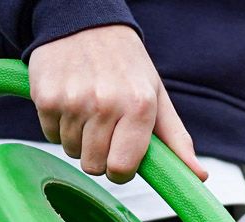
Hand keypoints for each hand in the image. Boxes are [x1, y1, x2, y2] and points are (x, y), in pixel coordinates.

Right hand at [27, 25, 203, 183]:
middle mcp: (106, 103)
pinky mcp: (46, 97)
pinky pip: (50, 135)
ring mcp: (73, 100)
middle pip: (94, 165)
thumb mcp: (157, 96)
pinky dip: (58, 124)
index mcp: (139, 106)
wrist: (84, 22)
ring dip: (78, 138)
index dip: (120, 170)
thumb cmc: (125, 64)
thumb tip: (199, 176)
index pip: (122, 168)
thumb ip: (177, 140)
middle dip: (99, 154)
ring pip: (71, 151)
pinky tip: (69, 100)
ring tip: (87, 109)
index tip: (120, 159)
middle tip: (104, 127)